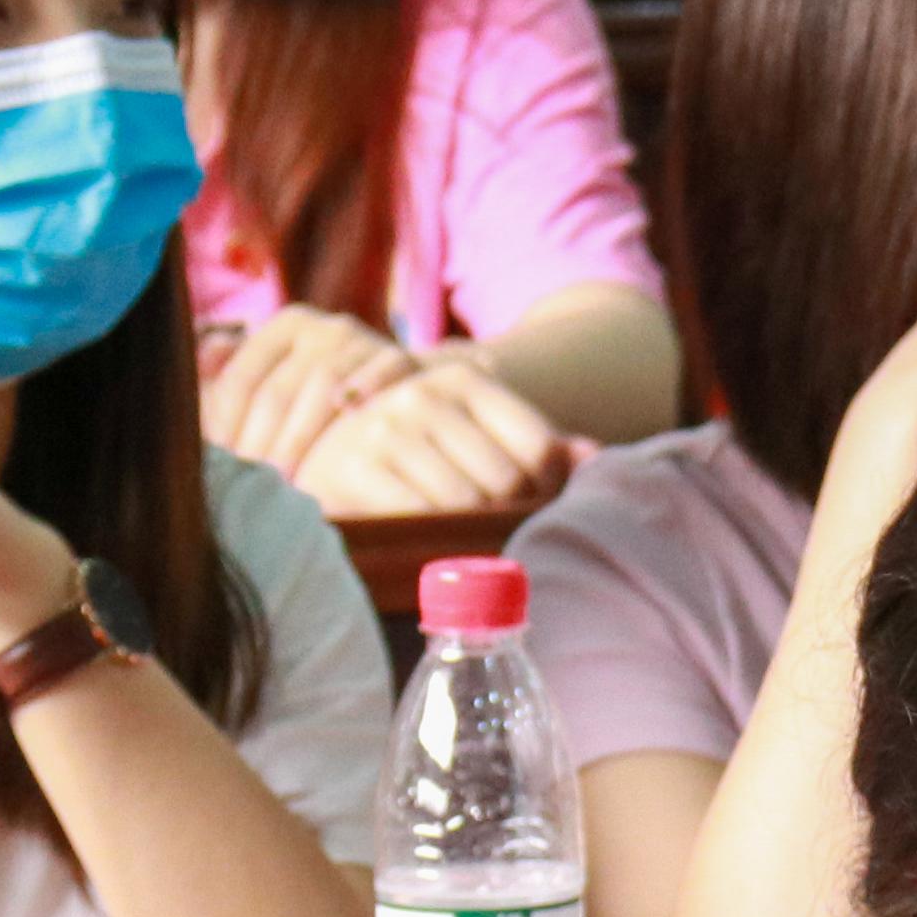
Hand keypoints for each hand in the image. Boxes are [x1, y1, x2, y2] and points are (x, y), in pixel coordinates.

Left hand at [202, 303, 418, 472]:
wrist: (407, 388)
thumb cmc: (327, 395)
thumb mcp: (281, 379)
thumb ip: (234, 374)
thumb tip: (199, 361)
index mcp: (286, 326)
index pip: (241, 379)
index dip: (225, 428)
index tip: (221, 471)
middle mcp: (323, 328)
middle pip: (278, 391)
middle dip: (260, 447)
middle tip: (250, 489)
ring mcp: (365, 342)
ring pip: (323, 389)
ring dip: (301, 441)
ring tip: (286, 483)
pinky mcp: (403, 360)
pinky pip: (384, 372)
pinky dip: (366, 388)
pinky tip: (346, 415)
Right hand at [295, 349, 575, 516]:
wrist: (322, 459)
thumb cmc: (417, 455)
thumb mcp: (475, 433)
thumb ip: (537, 443)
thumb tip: (594, 457)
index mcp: (464, 377)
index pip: (539, 446)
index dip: (546, 489)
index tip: (527, 506)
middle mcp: (426, 394)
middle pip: (506, 481)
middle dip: (507, 515)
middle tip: (492, 531)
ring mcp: (388, 427)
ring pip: (467, 504)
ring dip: (470, 532)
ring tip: (461, 536)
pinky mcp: (356, 467)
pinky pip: (423, 518)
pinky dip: (434, 539)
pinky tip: (430, 539)